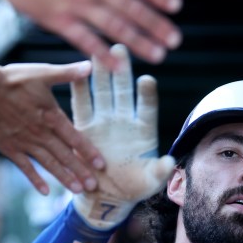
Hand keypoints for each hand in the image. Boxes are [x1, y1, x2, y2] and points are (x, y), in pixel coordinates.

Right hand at [0, 0, 181, 68]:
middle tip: (175, 39)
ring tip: (157, 54)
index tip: (175, 6)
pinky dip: (102, 54)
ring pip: (114, 27)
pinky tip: (117, 65)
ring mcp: (76, 4)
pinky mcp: (58, 20)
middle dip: (156, 25)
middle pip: (132, 7)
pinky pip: (85, 41)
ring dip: (139, 41)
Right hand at [0, 60, 105, 195]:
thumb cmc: (14, 78)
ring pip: (49, 164)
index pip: (75, 138)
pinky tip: (45, 191)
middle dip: (80, 171)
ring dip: (64, 177)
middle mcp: (41, 133)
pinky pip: (25, 167)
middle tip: (94, 187)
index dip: (89, 152)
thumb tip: (90, 66)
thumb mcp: (43, 73)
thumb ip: (68, 73)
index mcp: (51, 116)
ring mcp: (25, 142)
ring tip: (77, 191)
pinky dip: (35, 179)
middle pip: (65, 155)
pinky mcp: (9, 148)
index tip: (101, 165)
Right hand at [71, 44, 174, 228]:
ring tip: (96, 52)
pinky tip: (73, 74)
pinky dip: (78, 91)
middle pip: (123, 91)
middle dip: (122, 70)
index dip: (147, 95)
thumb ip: (159, 171)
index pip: (147, 107)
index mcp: (145, 130)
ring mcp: (104, 122)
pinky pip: (81, 107)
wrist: (109, 195)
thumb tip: (169, 163)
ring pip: (101, 93)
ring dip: (99, 73)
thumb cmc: (135, 186)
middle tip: (120, 48)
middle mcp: (124, 121)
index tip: (146, 80)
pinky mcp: (84, 129)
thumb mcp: (150, 181)